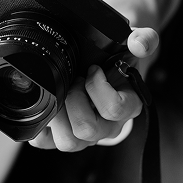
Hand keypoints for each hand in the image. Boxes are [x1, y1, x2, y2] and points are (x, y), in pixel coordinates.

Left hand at [29, 27, 158, 151]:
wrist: (100, 71)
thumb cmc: (114, 61)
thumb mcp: (131, 46)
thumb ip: (143, 39)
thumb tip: (140, 45)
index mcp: (127, 107)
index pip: (115, 109)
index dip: (98, 87)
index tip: (92, 69)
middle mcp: (107, 126)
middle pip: (88, 129)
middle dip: (74, 100)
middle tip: (73, 81)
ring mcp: (85, 136)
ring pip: (68, 142)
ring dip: (57, 114)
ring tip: (59, 93)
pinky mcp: (63, 138)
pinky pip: (45, 143)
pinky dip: (40, 127)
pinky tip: (45, 106)